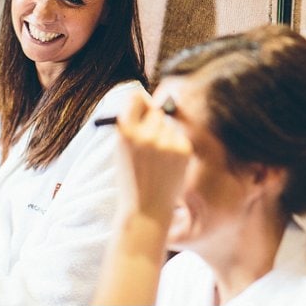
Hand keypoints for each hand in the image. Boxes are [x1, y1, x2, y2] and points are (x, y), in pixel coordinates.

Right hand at [116, 90, 191, 221]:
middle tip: (150, 140)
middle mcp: (146, 134)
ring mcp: (166, 142)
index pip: (136, 97)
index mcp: (125, 131)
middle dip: (153, 122)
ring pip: (168, 125)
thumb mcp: (122, 149)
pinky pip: (179, 137)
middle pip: (155, 112)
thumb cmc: (131, 178)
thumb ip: (132, 125)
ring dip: (164, 135)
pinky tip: (167, 164)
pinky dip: (175, 146)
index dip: (140, 102)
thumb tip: (148, 101)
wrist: (146, 208)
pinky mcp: (182, 150)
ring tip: (157, 158)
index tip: (143, 107)